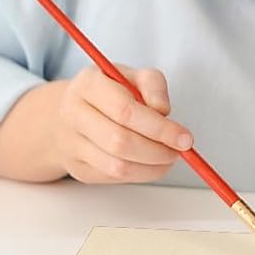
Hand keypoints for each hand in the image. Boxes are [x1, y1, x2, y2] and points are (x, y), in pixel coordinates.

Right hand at [55, 64, 192, 183]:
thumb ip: (153, 86)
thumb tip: (163, 112)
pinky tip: (151, 164)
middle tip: (179, 150)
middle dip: (158, 150)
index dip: (159, 128)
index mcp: (88, 85)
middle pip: (120, 142)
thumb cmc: (110, 91)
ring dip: (151, 167)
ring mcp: (71, 145)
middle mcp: (74, 115)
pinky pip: (113, 178)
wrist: (70, 111)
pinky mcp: (78, 168)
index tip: (185, 138)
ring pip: (116, 166)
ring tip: (169, 157)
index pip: (125, 111)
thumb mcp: (133, 75)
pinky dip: (139, 174)